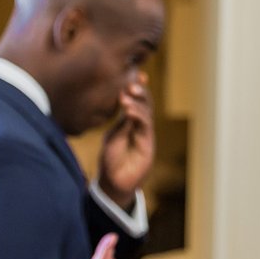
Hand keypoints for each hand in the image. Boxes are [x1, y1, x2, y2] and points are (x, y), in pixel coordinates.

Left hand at [96, 73, 153, 206]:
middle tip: (131, 82)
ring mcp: (145, 134)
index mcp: (129, 123)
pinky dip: (138, 115)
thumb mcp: (113, 137)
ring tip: (127, 94)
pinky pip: (145, 126)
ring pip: (146, 112)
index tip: (134, 75)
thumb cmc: (111, 160)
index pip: (136, 101)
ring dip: (137, 102)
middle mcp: (139, 126)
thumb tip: (124, 101)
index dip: (137, 88)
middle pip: (145, 103)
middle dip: (140, 91)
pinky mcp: (148, 143)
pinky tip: (129, 109)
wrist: (114, 183)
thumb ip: (120, 122)